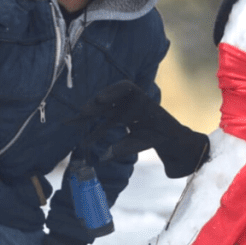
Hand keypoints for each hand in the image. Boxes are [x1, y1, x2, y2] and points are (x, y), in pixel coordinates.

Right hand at [77, 81, 209, 177]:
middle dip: (94, 106)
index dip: (111, 91)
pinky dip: (93, 130)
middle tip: (81, 113)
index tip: (100, 99)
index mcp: (143, 100)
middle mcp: (132, 103)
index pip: (126, 88)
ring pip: (103, 112)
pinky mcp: (121, 121)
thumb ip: (128, 148)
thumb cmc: (165, 136)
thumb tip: (105, 157)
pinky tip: (82, 139)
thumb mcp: (148, 142)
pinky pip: (105, 123)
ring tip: (71, 123)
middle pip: (109, 100)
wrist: (174, 141)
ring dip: (88, 117)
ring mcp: (125, 111)